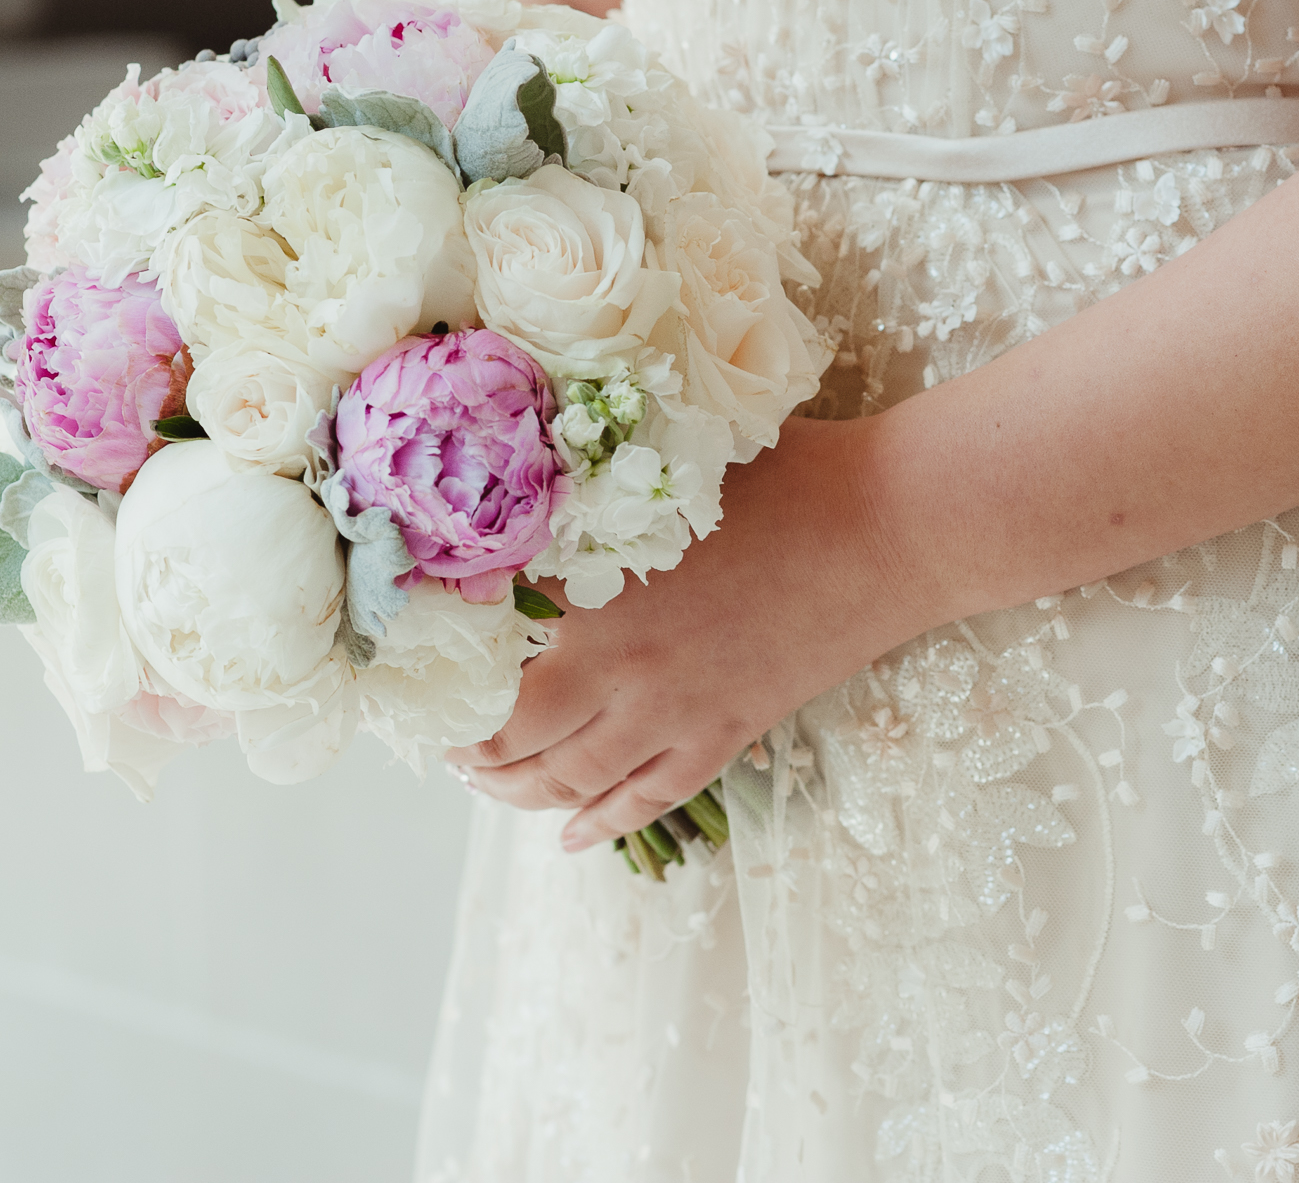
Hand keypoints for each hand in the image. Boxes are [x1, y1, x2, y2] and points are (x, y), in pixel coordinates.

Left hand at [446, 415, 921, 851]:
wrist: (888, 526)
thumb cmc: (784, 472)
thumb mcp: (664, 465)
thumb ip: (586, 490)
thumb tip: (515, 492)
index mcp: (591, 582)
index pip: (481, 640)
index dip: (437, 657)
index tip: (410, 660)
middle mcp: (617, 660)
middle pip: (511, 732)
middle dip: (467, 747)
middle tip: (444, 741)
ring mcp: (672, 708)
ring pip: (570, 777)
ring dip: (517, 791)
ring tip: (488, 784)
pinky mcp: (724, 735)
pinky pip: (645, 796)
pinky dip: (600, 821)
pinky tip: (571, 833)